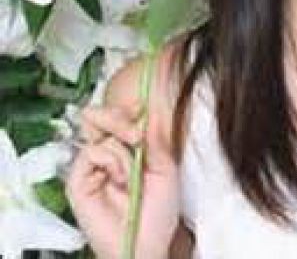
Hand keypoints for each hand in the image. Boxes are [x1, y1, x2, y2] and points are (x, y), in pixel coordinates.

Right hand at [65, 102, 178, 258]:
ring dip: (122, 149)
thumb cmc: (157, 213)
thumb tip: (148, 112)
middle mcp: (107, 156)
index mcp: (127, 150)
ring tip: (133, 172)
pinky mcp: (78, 183)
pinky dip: (111, 161)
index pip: (118, 118)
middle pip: (99, 119)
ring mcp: (91, 169)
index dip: (127, 109)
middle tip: (136, 133)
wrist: (147, 244)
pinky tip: (121, 179)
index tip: (141, 106)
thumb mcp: (165, 167)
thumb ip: (155, 139)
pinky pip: (91, 154)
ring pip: (99, 135)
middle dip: (118, 117)